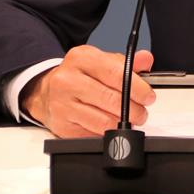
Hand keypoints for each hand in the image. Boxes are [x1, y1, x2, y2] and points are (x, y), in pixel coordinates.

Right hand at [20, 45, 155, 137]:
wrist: (46, 91)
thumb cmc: (78, 76)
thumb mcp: (101, 61)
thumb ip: (126, 62)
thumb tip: (145, 59)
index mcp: (80, 58)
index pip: (117, 74)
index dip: (138, 88)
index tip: (148, 96)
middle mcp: (67, 80)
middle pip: (112, 100)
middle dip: (134, 110)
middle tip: (142, 112)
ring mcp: (62, 104)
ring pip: (104, 121)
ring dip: (122, 124)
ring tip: (128, 119)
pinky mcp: (62, 126)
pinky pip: (93, 135)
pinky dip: (106, 133)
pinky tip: (109, 125)